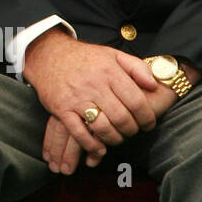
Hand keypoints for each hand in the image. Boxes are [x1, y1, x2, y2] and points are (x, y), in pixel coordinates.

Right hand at [42, 69, 183, 173]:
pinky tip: (99, 147)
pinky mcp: (61, 108)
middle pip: (122, 118)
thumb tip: (154, 85)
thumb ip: (136, 67)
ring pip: (103, 128)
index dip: (147, 118)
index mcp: (109, 72)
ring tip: (118, 138)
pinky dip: (92, 145)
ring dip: (115, 139)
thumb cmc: (84, 58)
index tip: (148, 124)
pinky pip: (79, 133)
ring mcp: (76, 98)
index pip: (136, 101)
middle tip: (133, 131)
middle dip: (132, 130)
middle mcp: (94, 85)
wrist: (48, 55)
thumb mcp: (112, 54)